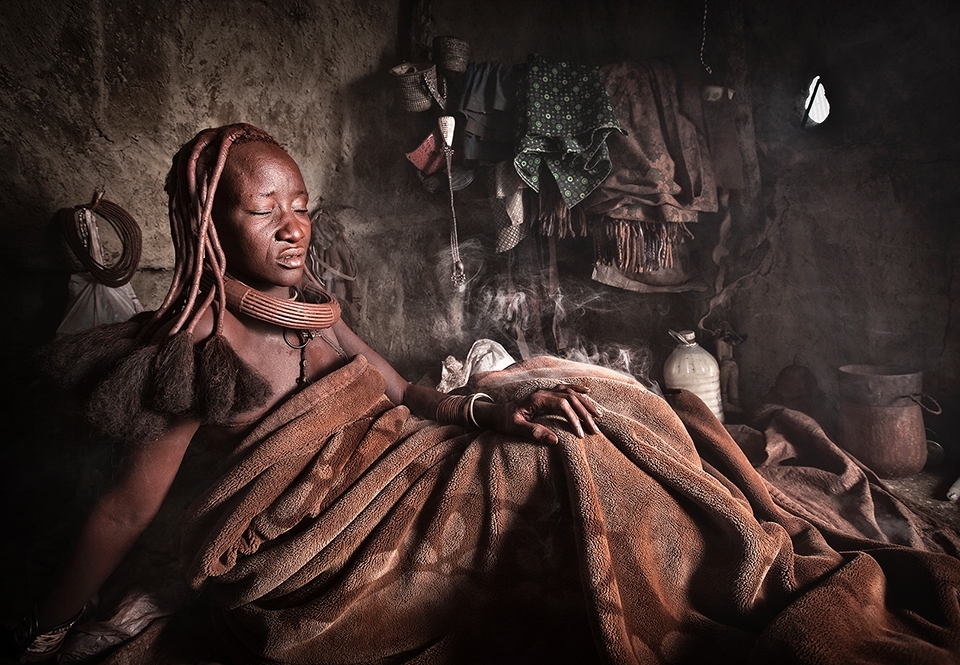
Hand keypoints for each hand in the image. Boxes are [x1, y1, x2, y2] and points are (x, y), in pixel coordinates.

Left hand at [477, 383, 601, 444]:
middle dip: (584, 413)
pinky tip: (587, 392)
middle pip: (570, 398)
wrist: (494, 413)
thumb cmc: (504, 421)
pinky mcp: (545, 394)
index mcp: (537, 398)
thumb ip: (533, 432)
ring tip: (598, 416)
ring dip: (585, 403)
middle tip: (595, 429)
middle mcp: (543, 392)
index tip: (580, 434)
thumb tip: (555, 440)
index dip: (574, 418)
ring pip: (570, 393)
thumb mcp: (516, 429)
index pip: (562, 405)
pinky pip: (565, 388)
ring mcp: (545, 391)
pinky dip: (577, 389)